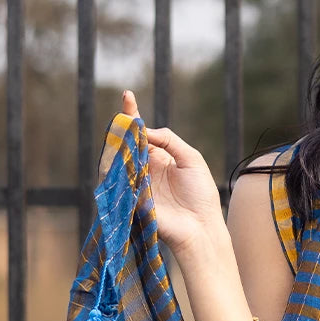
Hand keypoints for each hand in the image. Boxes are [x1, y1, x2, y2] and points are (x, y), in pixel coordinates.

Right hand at [100, 90, 223, 257]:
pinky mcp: (131, 197)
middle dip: (123, 126)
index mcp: (160, 157)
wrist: (201, 226)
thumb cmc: (201, 195)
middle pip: (127, 142)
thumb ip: (169, 140)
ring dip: (119, 143)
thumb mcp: (191, 159)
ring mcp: (136, 182)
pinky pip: (119, 178)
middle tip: (124, 114)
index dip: (133, 114)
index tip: (127, 95)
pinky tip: (123, 154)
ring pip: (118, 157)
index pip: (143, 132)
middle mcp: (145, 167)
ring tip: (124, 131)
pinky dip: (119, 165)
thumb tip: (145, 129)